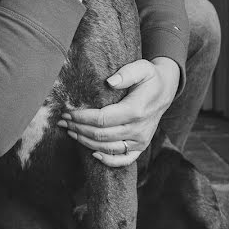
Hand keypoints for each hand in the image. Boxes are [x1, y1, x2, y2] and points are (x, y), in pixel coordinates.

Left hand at [57, 58, 179, 166]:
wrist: (166, 90)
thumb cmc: (150, 77)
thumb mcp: (142, 68)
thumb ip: (127, 73)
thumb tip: (110, 81)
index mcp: (136, 110)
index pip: (102, 119)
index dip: (82, 118)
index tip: (67, 112)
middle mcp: (138, 129)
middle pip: (101, 135)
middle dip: (78, 129)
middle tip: (62, 122)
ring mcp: (140, 140)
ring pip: (108, 148)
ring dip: (86, 142)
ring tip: (70, 133)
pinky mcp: (141, 146)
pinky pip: (124, 160)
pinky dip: (108, 161)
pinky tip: (93, 154)